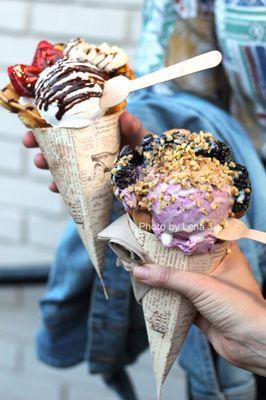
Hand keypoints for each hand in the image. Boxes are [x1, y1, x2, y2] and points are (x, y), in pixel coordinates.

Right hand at [22, 111, 147, 192]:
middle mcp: (90, 150)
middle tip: (29, 143)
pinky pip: (73, 187)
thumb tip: (126, 117)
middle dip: (42, 144)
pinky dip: (62, 187)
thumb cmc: (147, 152)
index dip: (52, 124)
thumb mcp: (142, 138)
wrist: (156, 177)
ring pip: (64, 165)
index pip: (71, 126)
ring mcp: (90, 169)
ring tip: (41, 163)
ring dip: (48, 164)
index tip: (36, 123)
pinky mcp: (92, 187)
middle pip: (62, 145)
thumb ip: (135, 129)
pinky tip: (54, 186)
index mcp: (98, 134)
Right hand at [133, 243, 265, 375]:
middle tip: (147, 246)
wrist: (252, 345)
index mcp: (225, 256)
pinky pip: (179, 300)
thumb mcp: (201, 285)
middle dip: (168, 257)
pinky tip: (149, 291)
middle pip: (187, 261)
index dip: (183, 232)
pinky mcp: (200, 310)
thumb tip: (140, 270)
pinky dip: (166, 298)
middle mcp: (217, 271)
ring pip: (181, 281)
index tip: (163, 227)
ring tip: (143, 265)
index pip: (202, 238)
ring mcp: (208, 291)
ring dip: (165, 278)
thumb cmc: (238, 307)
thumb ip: (170, 277)